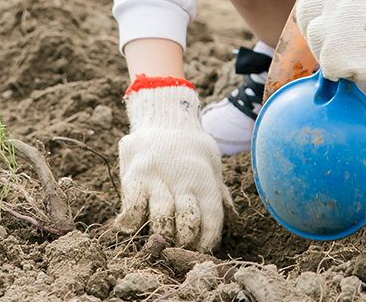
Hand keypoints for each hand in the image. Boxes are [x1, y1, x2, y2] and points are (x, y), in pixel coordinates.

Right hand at [114, 82, 230, 251]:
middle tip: (181, 246)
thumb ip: (217, 192)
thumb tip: (233, 219)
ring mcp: (156, 178)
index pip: (210, 220)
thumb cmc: (191, 146)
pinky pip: (132, 210)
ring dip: (162, 235)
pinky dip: (134, 223)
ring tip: (163, 238)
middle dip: (185, 242)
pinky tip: (138, 223)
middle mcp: (181, 180)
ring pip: (160, 220)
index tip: (201, 249)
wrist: (163, 117)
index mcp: (204, 179)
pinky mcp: (133, 176)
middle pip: (186, 225)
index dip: (207, 241)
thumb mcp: (212, 164)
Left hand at [296, 0, 365, 83]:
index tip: (319, 10)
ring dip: (328, 48)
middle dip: (313, 24)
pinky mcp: (337, 56)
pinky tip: (360, 67)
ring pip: (315, 40)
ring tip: (349, 54)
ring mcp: (332, 27)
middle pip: (306, 12)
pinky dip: (342, 70)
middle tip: (327, 36)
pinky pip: (329, 66)